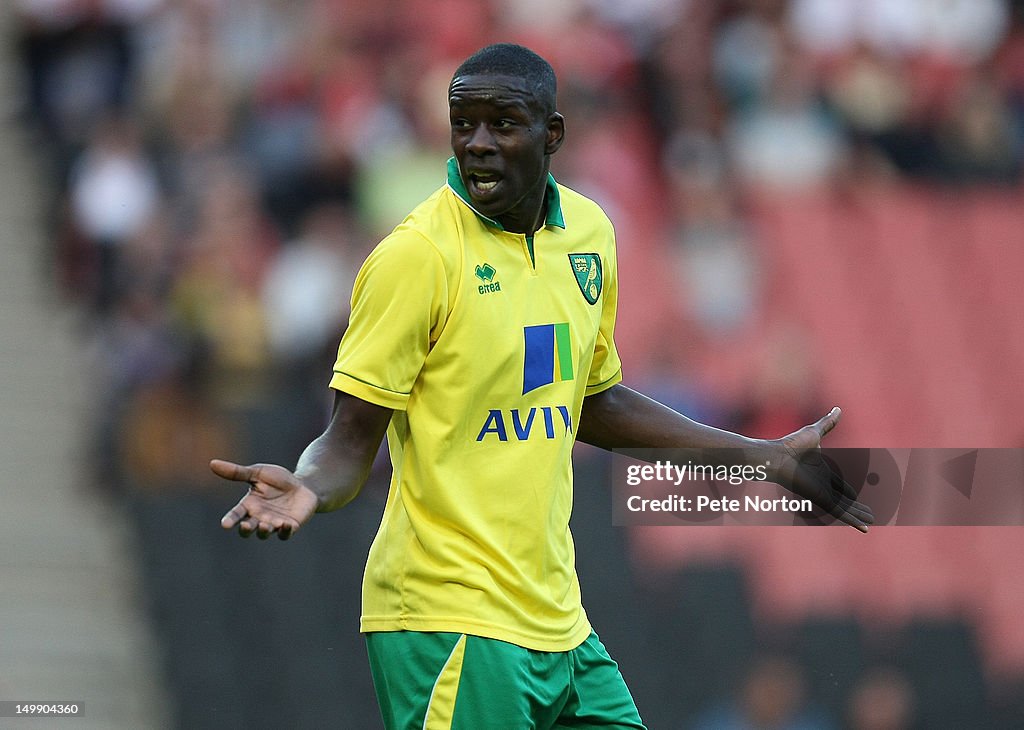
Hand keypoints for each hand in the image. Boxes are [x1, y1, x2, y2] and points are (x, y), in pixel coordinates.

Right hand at [210, 460, 318, 539]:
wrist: (304, 485)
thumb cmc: (278, 480)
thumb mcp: (258, 473)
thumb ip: (237, 472)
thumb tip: (212, 463)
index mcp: (249, 505)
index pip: (236, 514)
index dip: (230, 520)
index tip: (225, 524)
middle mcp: (259, 517)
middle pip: (248, 528)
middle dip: (246, 529)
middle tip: (245, 526)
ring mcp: (274, 523)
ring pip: (265, 533)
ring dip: (264, 531)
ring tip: (265, 525)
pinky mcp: (290, 526)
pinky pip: (285, 534)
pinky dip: (284, 531)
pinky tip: (285, 524)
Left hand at [769, 408, 874, 531]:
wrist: (777, 456)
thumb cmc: (791, 445)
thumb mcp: (815, 432)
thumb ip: (828, 423)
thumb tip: (838, 408)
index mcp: (822, 472)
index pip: (840, 484)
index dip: (849, 491)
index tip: (857, 495)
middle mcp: (823, 485)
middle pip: (844, 499)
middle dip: (857, 507)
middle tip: (870, 514)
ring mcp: (822, 494)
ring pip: (845, 509)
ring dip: (859, 516)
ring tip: (871, 521)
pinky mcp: (821, 500)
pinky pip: (841, 513)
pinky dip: (854, 521)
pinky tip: (865, 527)